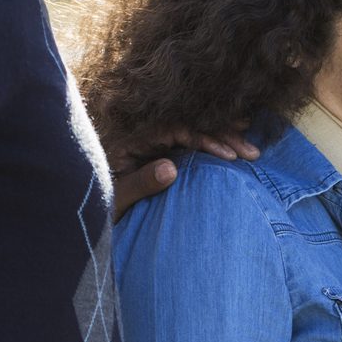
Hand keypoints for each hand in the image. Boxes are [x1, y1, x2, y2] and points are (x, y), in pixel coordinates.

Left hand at [109, 128, 258, 220]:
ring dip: (225, 140)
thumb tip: (172, 168)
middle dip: (224, 136)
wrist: (88, 215)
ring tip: (252, 148)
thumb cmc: (100, 208)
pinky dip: (215, 148)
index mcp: (134, 139)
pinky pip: (192, 147)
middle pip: (191, 127)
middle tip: (252, 151)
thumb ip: (142, 182)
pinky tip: (236, 151)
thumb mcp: (117, 198)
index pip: (177, 130)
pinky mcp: (162, 156)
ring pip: (196, 135)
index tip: (230, 155)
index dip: (205, 139)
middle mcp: (147, 137)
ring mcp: (156, 146)